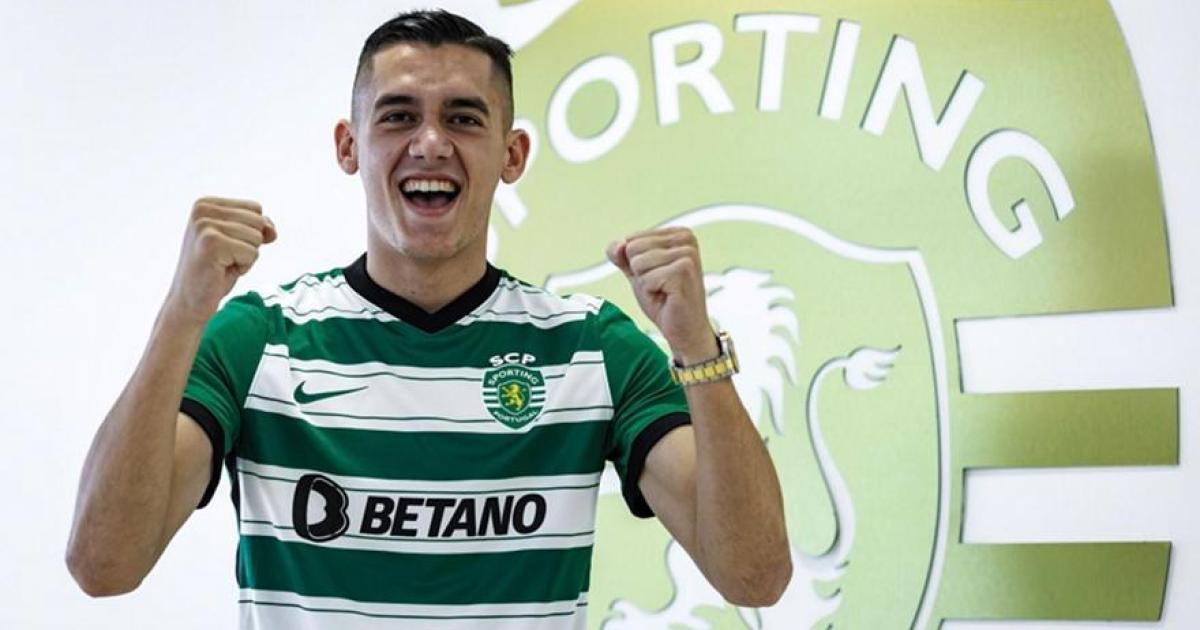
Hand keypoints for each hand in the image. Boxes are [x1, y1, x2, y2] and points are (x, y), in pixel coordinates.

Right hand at [163, 197, 276, 324]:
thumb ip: (258, 227)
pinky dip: (243, 267)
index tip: (227, 246)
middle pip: (258, 221)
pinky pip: (252, 253)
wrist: (190, 301)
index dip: (251, 232)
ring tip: (222, 264)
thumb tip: (272, 230)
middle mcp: (202, 210)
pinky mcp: (211, 243)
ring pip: (257, 237)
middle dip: (249, 245)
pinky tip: (221, 271)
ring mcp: (205, 225)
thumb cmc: (214, 271)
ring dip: (246, 257)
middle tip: (224, 258)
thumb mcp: (239, 242)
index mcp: (206, 203)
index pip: (255, 208)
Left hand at [606, 227, 717, 363]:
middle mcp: (685, 239)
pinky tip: (668, 297)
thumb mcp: (637, 273)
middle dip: (640, 274)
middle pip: (633, 248)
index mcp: (677, 234)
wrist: (685, 329)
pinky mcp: (684, 271)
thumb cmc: (665, 301)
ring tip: (664, 291)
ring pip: (638, 263)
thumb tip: (617, 245)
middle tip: (660, 286)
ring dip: (646, 284)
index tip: (657, 277)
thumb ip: (622, 255)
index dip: (636, 265)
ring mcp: (687, 254)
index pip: (631, 240)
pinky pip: (645, 279)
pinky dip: (651, 292)